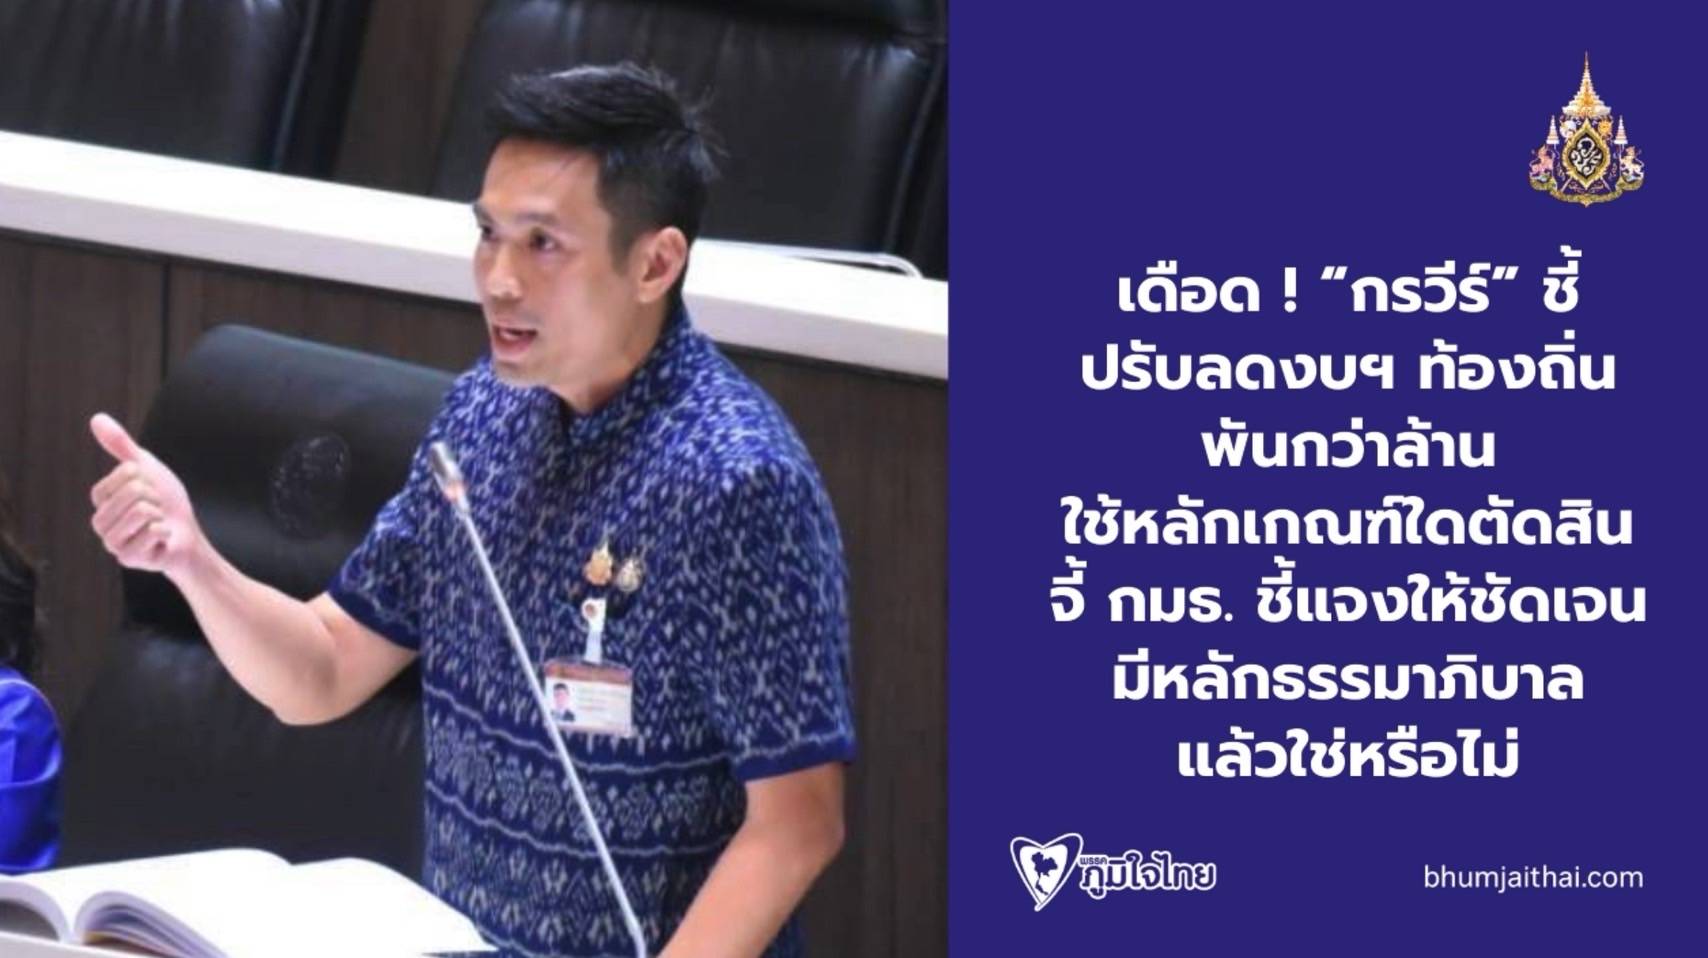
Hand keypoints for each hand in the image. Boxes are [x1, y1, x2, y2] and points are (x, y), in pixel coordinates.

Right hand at [88, 413, 202, 577]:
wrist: (186, 536)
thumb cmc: (166, 502)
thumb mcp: (146, 467)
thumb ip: (121, 445)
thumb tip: (96, 418)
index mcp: (100, 499)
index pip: (125, 473)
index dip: (147, 478)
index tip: (149, 489)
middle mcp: (100, 521)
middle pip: (135, 492)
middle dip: (156, 497)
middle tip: (156, 509)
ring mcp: (112, 542)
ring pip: (142, 512)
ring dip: (160, 515)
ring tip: (157, 523)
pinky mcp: (127, 559)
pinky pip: (152, 532)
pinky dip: (165, 531)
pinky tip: (161, 539)